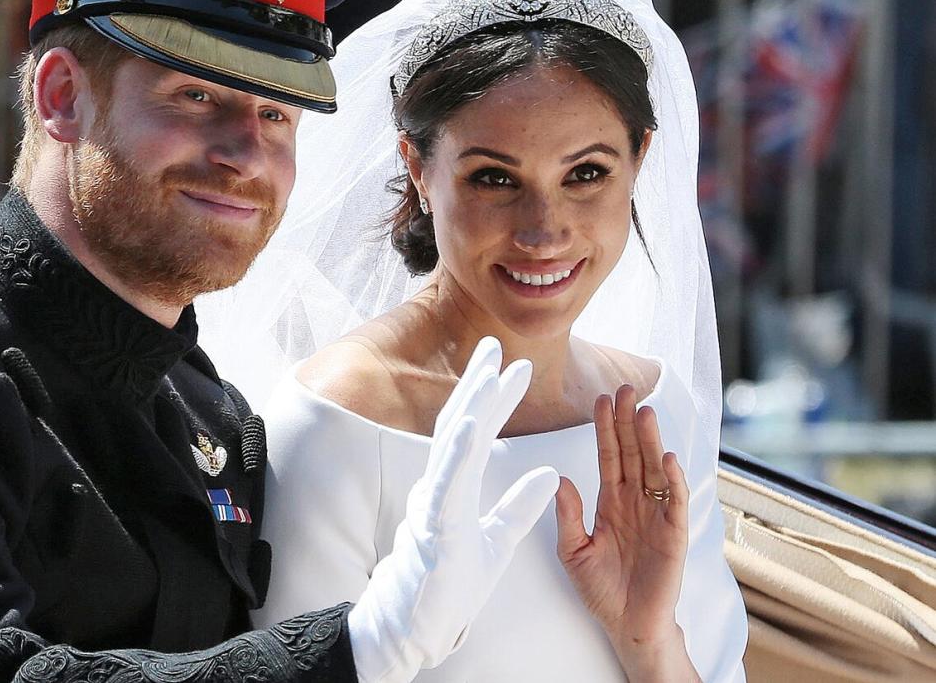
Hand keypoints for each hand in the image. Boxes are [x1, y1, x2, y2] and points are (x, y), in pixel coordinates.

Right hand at [348, 337, 559, 682]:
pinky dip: (458, 452)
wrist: (420, 625)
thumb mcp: (498, 540)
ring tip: (489, 373)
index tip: (514, 367)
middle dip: (477, 384)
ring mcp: (433, 504)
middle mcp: (439, 487)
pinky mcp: (435, 526)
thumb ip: (520, 506)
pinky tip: (470, 424)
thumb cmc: (451, 585)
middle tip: (494, 346)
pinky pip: (446, 484)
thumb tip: (551, 474)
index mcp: (454, 487)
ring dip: (471, 406)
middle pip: (458, 425)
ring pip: (452, 446)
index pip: (475, 433)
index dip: (492, 398)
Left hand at [555, 385, 699, 681]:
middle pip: (632, 453)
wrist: (627, 625)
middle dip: (627, 421)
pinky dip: (672, 479)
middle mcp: (634, 502)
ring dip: (650, 441)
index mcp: (610, 502)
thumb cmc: (601, 590)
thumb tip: (559, 478)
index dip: (605, 428)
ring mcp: (655, 515)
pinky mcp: (674, 534)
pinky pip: (674, 501)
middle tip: (625, 388)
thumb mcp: (573, 551)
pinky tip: (667, 457)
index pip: (608, 456)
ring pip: (653, 469)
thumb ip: (567, 516)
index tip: (599, 399)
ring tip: (644, 411)